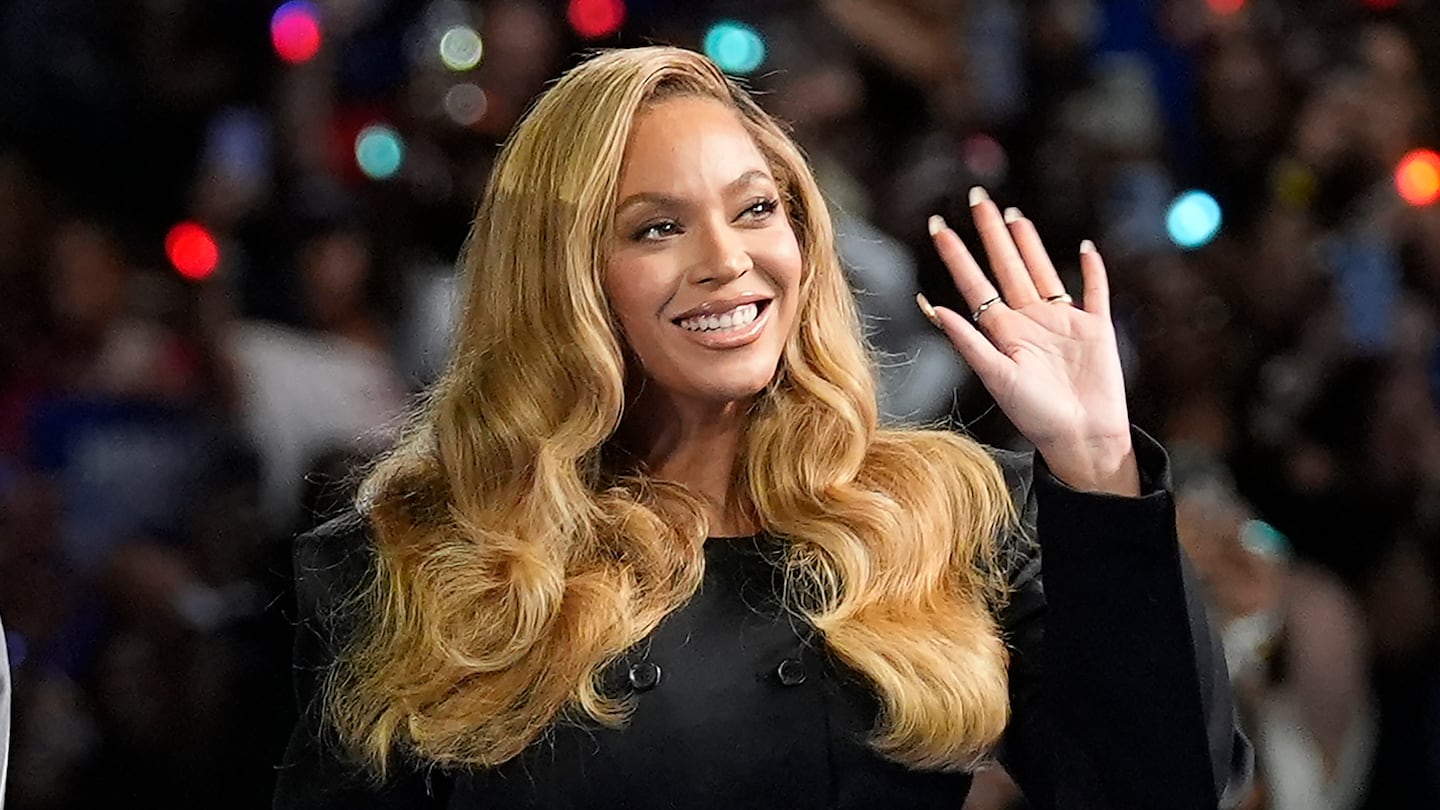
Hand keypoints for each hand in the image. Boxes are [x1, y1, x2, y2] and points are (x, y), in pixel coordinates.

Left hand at [918, 187, 1138, 495]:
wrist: (1082, 438)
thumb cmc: (1036, 416)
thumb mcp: (997, 378)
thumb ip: (968, 342)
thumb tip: (934, 307)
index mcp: (1003, 332)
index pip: (975, 284)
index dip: (957, 254)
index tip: (937, 225)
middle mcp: (1029, 321)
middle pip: (1007, 266)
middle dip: (991, 232)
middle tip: (976, 197)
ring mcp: (1062, 322)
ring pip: (1043, 271)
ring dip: (1030, 243)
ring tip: (1014, 215)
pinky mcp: (1096, 329)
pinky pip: (1095, 292)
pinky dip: (1093, 270)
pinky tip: (1085, 248)